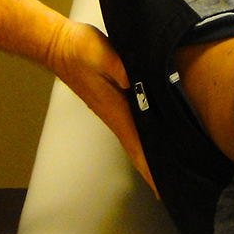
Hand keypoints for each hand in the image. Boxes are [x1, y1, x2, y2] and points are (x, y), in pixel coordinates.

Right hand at [46, 20, 158, 196]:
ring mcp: (112, 111)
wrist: (59, 45)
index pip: (136, 145)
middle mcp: (114, 116)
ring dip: (148, 156)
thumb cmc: (80, 49)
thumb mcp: (102, 52)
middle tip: (174, 187)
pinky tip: (152, 140)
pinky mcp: (111, 103)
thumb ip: (119, 65)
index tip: (162, 188)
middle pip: (137, 150)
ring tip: (168, 169)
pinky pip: (132, 128)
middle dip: (152, 170)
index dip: (149, 167)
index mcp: (116, 109)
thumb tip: (134, 79)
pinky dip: (143, 140)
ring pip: (135, 141)